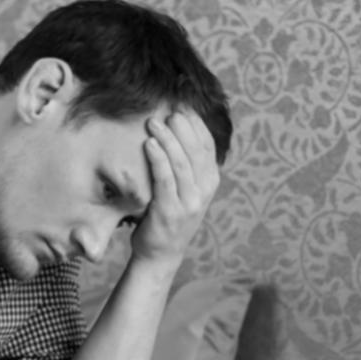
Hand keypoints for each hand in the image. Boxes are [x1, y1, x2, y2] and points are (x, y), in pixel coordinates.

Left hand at [130, 109, 219, 267]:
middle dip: (182, 127)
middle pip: (196, 151)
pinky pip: (165, 180)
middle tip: (168, 109)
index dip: (196, 123)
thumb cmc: (167, 214)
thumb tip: (176, 128)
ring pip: (181, 163)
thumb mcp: (184, 188)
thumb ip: (186, 164)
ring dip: (168, 139)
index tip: (181, 106)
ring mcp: (189, 203)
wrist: (160, 253)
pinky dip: (158, 160)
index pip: (208, 145)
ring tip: (153, 122)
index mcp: (210, 182)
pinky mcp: (171, 212)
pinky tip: (149, 144)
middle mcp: (204, 191)